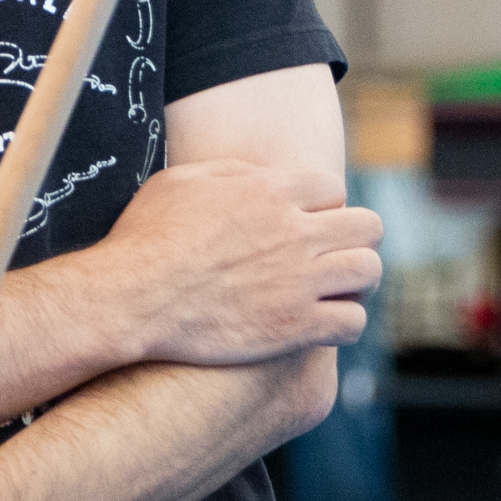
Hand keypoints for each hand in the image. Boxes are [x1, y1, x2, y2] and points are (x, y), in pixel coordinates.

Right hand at [85, 159, 378, 366]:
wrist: (132, 298)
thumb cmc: (147, 238)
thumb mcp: (183, 181)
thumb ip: (233, 173)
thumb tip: (262, 176)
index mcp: (271, 191)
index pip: (333, 188)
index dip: (322, 207)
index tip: (307, 223)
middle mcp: (295, 233)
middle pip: (367, 226)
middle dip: (354, 238)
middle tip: (333, 254)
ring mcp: (298, 281)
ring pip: (368, 271)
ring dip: (357, 279)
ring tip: (338, 289)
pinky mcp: (294, 327)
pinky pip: (352, 323)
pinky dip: (346, 322)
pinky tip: (325, 323)